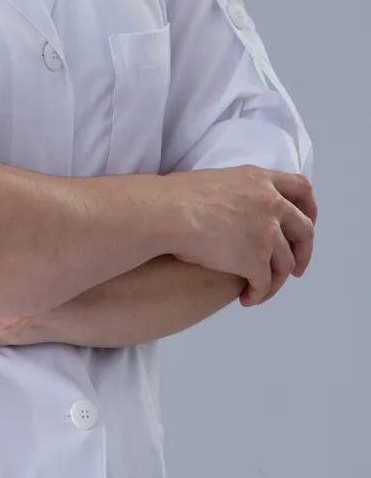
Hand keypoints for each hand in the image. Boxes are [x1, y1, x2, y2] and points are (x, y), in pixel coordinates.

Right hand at [168, 166, 316, 307]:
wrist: (167, 213)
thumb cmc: (177, 195)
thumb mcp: (219, 179)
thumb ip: (240, 190)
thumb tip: (236, 206)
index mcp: (260, 180)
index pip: (301, 188)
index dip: (309, 207)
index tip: (308, 220)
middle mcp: (271, 203)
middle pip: (304, 229)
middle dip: (303, 252)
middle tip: (296, 268)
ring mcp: (266, 232)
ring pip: (285, 262)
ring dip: (277, 280)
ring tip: (261, 290)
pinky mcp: (256, 259)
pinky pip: (264, 282)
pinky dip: (259, 293)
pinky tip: (247, 298)